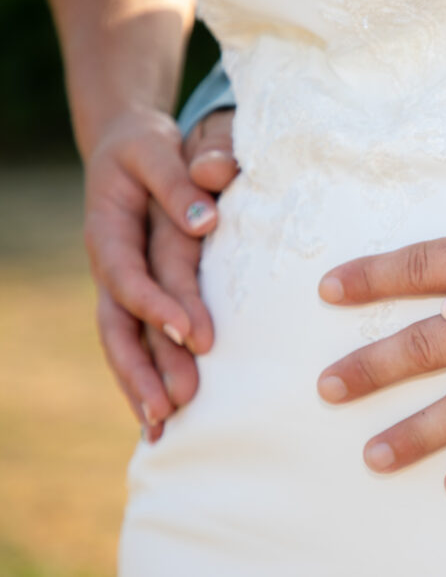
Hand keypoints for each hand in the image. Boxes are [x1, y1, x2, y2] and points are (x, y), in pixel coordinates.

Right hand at [96, 108, 237, 437]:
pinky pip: (138, 342)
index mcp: (108, 233)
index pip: (128, 278)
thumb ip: (178, 182)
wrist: (128, 149)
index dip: (156, 306)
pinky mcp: (138, 296)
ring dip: (141, 385)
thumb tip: (207, 221)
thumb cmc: (146, 148)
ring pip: (124, 343)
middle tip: (172, 407)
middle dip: (141, 369)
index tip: (191, 334)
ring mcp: (120, 287)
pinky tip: (163, 416)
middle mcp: (110, 268)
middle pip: (118, 327)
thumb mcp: (156, 149)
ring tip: (164, 428)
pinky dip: (147, 376)